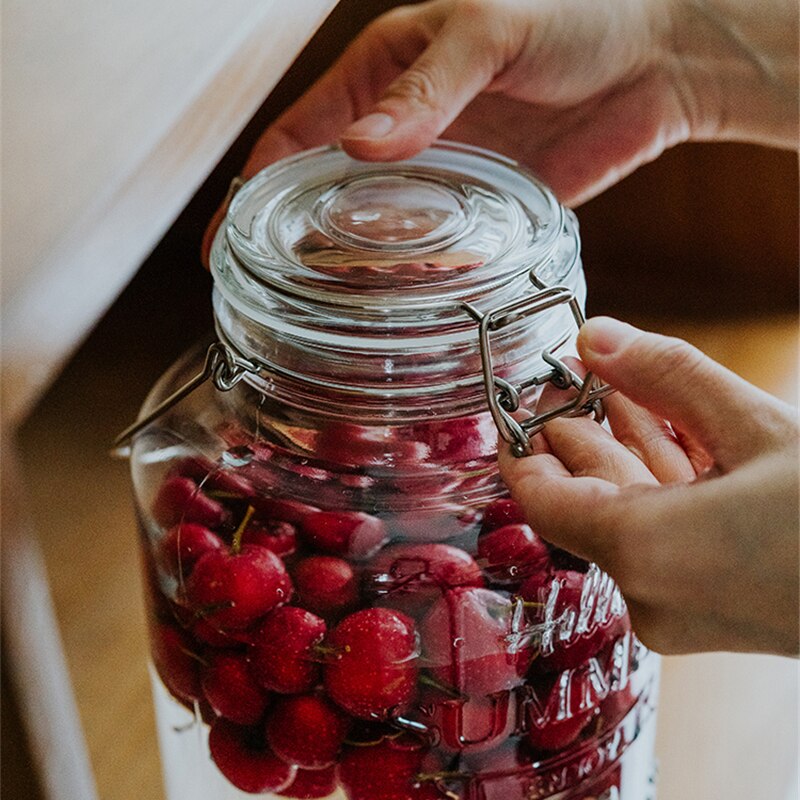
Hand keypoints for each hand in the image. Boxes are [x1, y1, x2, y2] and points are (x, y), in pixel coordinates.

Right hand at [203, 0, 797, 261]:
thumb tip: (363, 149)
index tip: (221, 249)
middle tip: (266, 302)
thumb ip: (427, 91)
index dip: (252, 194)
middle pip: (327, 199)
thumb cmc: (575, 16)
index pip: (295, 143)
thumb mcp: (490, 32)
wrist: (658, 59)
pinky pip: (440, 254)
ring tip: (323, 322)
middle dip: (293, 247)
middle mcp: (403, 135)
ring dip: (352, 273)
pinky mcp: (485, 213)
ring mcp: (442, 178)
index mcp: (381, 81)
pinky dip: (417, 281)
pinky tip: (402, 310)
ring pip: (379, 234)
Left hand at [498, 317, 798, 656]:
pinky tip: (662, 432)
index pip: (544, 501)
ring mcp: (683, 611)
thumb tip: (596, 337)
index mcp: (644, 552)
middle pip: (587, 503)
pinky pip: (666, 538)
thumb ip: (665, 376)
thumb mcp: (756, 427)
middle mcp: (651, 594)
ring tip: (611, 391)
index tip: (516, 410)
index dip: (524, 452)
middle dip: (581, 436)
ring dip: (625, 453)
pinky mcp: (715, 611)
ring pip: (630, 517)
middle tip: (566, 382)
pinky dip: (661, 486)